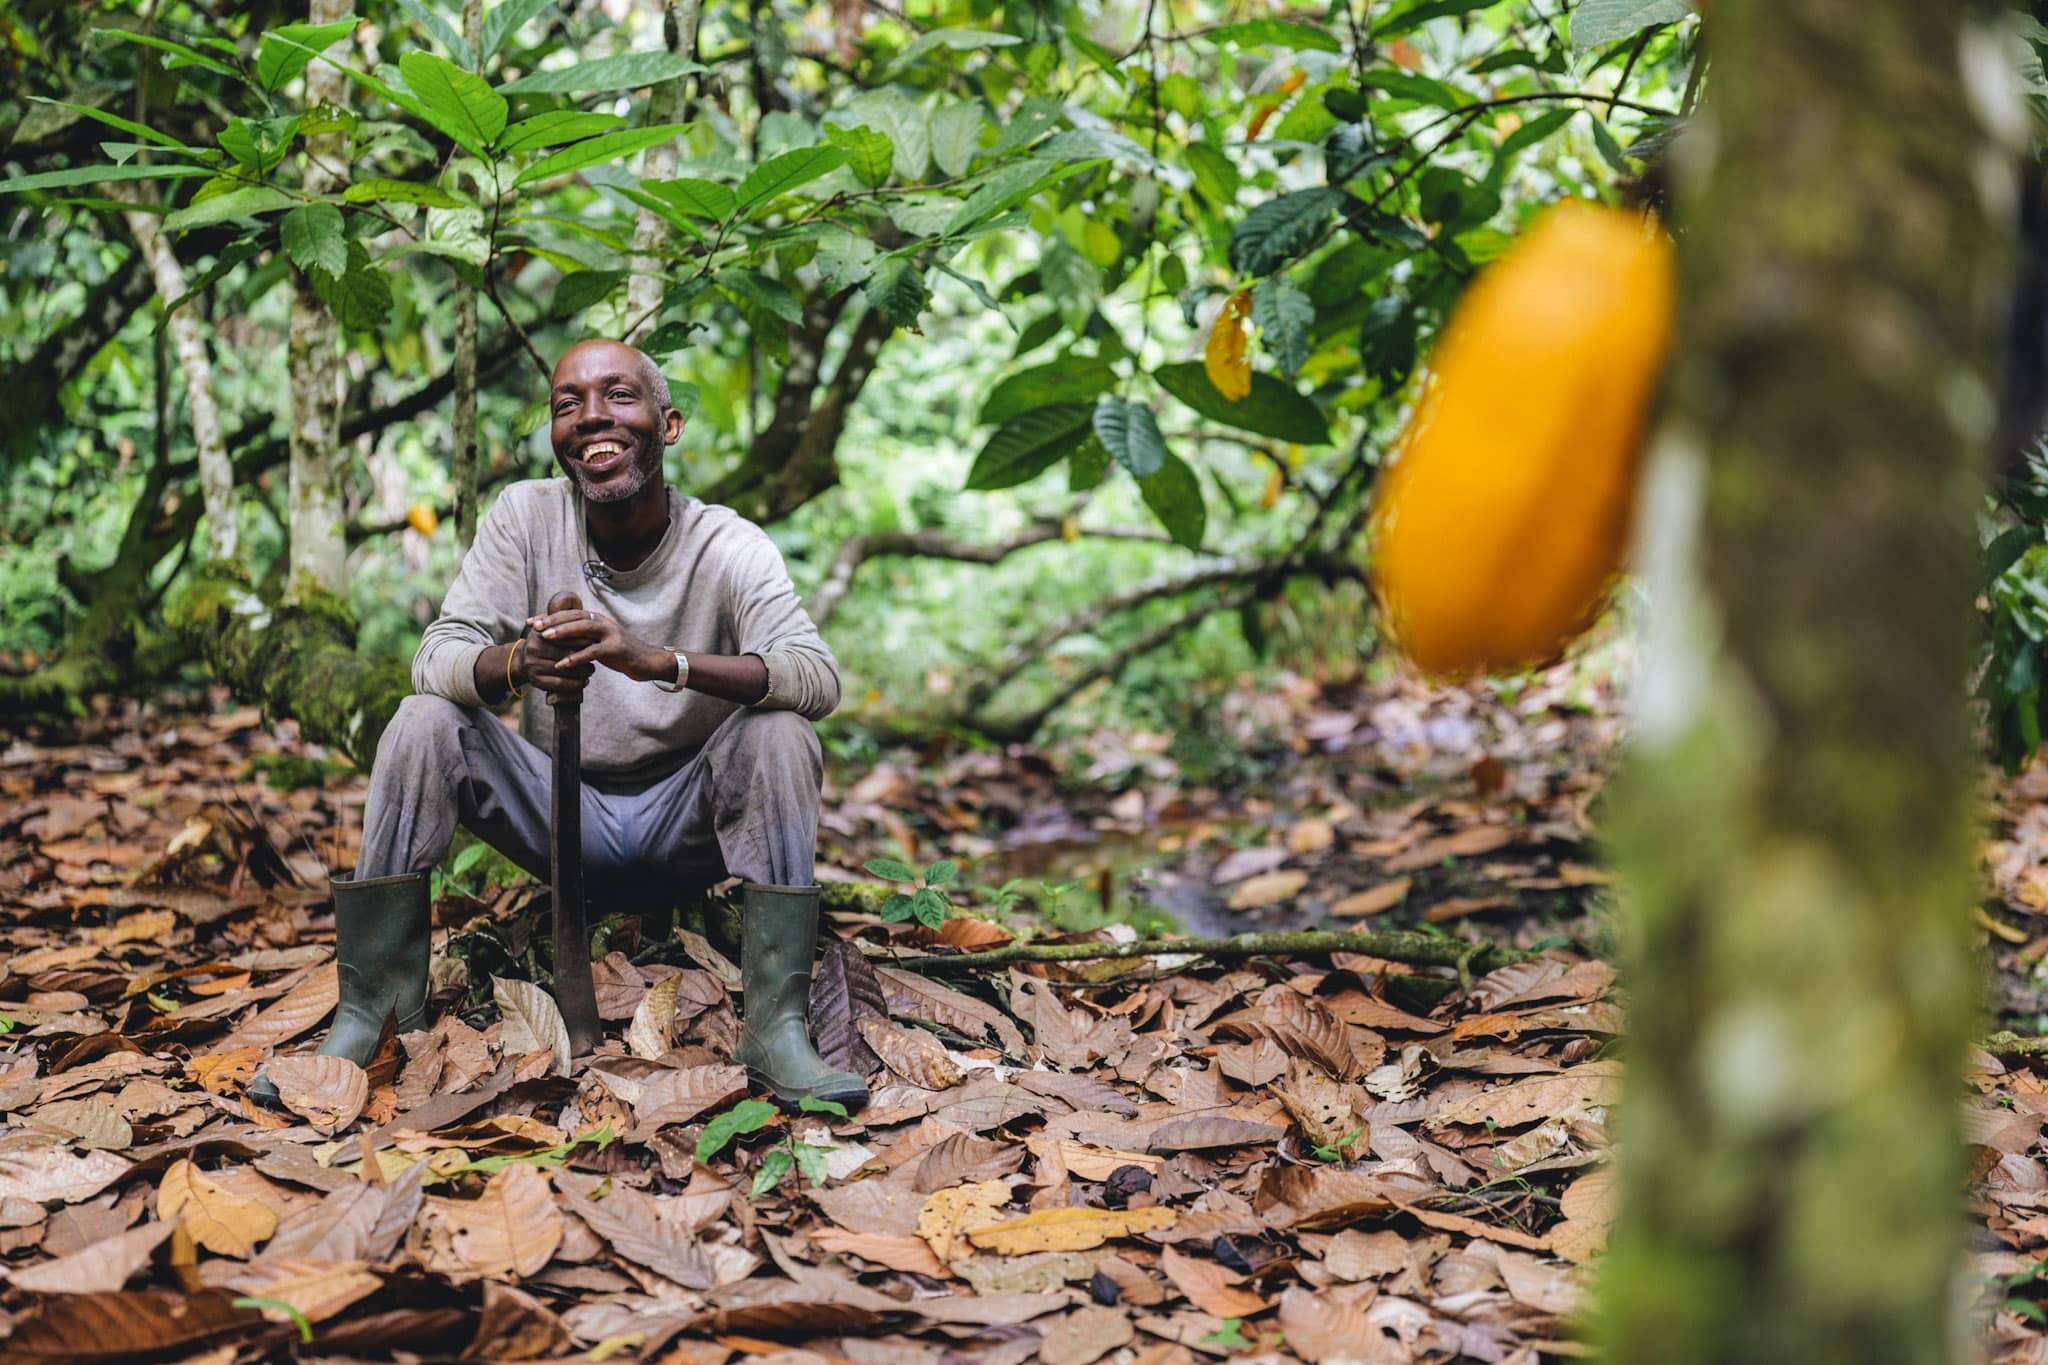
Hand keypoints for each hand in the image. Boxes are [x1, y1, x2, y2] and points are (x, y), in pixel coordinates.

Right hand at [513, 623, 594, 694]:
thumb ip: (560, 619)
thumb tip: (577, 607)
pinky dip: (574, 684)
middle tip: (596, 657)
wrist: (523, 661)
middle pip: (564, 654)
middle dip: (583, 656)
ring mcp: (533, 666)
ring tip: (592, 670)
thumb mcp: (547, 629)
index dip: (581, 640)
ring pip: (563, 670)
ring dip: (581, 672)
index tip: (595, 641)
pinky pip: (559, 684)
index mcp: (538, 635)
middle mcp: (533, 650)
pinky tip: (584, 682)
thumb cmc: (543, 643)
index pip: (564, 637)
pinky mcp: (535, 681)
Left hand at [527, 606, 673, 683]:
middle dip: (553, 620)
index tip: (531, 621)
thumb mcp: (602, 642)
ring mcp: (612, 634)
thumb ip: (585, 638)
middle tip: (534, 626)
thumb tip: (562, 638)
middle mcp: (604, 623)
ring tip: (545, 637)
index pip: (571, 612)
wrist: (649, 662)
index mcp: (599, 620)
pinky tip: (562, 664)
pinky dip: (576, 658)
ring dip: (563, 632)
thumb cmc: (623, 654)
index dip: (550, 616)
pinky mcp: (617, 649)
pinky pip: (593, 652)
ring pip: (584, 628)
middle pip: (575, 616)